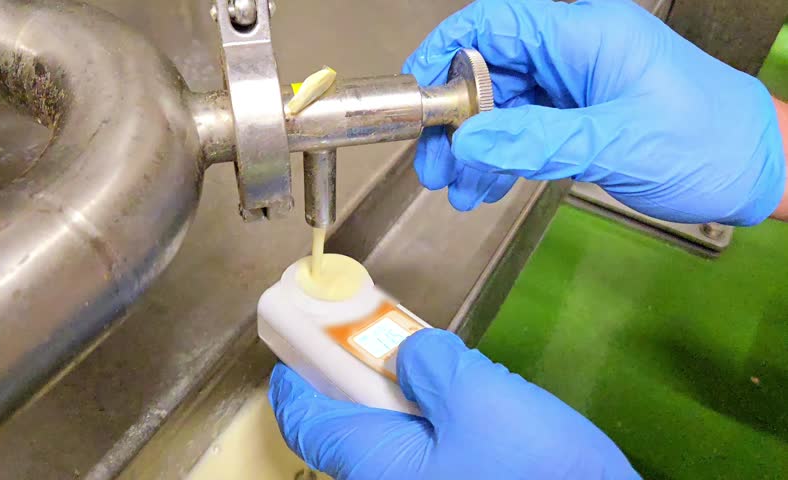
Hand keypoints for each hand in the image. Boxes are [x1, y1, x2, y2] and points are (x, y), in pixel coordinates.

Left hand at [269, 329, 638, 479]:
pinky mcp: (452, 478)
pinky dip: (420, 411)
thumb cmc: (531, 463)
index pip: (308, 424)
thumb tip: (406, 352)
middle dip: (346, 377)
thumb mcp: (477, 394)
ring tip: (413, 355)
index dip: (292, 384)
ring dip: (387, 391)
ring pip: (383, 433)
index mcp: (378, 465)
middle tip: (362, 335)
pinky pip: (417, 443)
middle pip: (343, 426)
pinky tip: (452, 391)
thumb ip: (428, 361)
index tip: (293, 347)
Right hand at [404, 0, 785, 225]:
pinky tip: (484, 189)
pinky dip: (501, 161)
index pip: (496, 23)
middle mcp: (573, 55)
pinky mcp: (578, 120)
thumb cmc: (707, 141)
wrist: (757, 171)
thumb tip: (466, 142)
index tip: (415, 91)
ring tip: (456, 189)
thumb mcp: (615, 141)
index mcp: (584, 34)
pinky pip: (524, 134)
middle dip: (454, 120)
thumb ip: (536, 141)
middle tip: (433, 164)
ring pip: (502, 110)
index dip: (446, 50)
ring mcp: (574, 88)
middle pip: (489, 72)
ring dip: (474, 149)